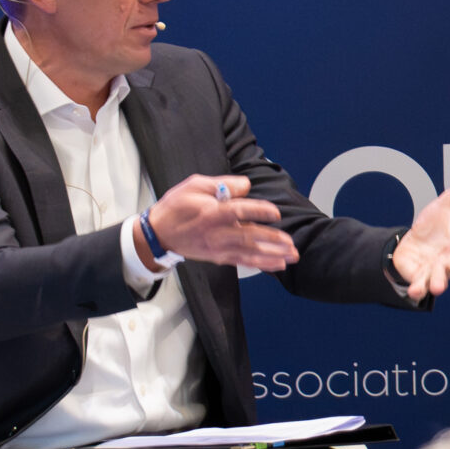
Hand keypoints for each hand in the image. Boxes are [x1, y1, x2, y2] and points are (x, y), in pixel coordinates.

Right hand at [144, 173, 298, 271]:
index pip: (237, 211)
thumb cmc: (177, 206)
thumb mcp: (195, 185)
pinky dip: (261, 264)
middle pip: (248, 237)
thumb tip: (246, 185)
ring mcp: (218, 248)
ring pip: (248, 253)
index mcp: (210, 212)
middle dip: (272, 240)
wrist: (158, 234)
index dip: (258, 211)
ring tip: (291, 256)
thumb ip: (222, 184)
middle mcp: (216, 233)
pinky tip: (277, 264)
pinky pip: (243, 262)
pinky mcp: (219, 257)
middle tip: (291, 243)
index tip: (275, 212)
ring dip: (272, 255)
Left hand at [390, 164, 449, 300]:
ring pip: (440, 280)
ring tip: (438, 287)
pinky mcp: (418, 277)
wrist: (412, 241)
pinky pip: (419, 285)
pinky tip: (414, 292)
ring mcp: (434, 271)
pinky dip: (417, 289)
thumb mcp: (447, 202)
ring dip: (439, 284)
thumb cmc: (435, 224)